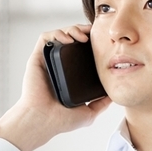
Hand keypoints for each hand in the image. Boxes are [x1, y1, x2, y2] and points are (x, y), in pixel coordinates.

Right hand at [0, 25, 112, 150]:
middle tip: (93, 33)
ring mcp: (48, 61)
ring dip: (72, 29)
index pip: (82, 52)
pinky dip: (57, 32)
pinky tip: (68, 38)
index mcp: (70, 75)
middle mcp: (59, 66)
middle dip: (83, 31)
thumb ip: (101, 104)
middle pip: (72, 39)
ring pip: (60, 34)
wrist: (43, 121)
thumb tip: (114, 96)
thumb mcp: (89, 112)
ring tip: (82, 36)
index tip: (102, 41)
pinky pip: (46, 37)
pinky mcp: (37, 58)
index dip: (91, 42)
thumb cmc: (60, 120)